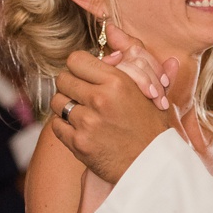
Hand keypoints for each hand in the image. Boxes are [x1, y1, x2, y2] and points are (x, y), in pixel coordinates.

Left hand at [49, 35, 181, 182]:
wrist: (154, 167)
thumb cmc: (155, 130)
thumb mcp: (152, 95)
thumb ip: (135, 68)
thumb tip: (118, 44)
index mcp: (118, 82)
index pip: (76, 60)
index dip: (78, 68)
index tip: (84, 76)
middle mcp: (100, 99)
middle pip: (63, 80)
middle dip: (71, 87)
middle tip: (82, 97)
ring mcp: (87, 122)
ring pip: (57, 102)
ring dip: (67, 107)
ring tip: (83, 115)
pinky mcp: (78, 143)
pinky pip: (57, 126)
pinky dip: (66, 127)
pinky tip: (82, 131)